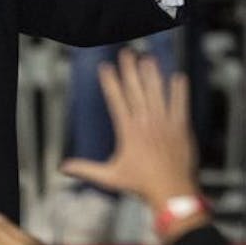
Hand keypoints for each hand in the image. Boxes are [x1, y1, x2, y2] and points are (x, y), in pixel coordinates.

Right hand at [60, 50, 197, 209]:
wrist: (170, 191)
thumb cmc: (140, 185)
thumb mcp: (110, 177)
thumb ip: (86, 169)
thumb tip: (64, 168)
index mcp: (128, 131)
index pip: (116, 100)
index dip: (110, 82)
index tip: (105, 67)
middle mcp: (145, 122)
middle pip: (136, 90)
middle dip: (130, 69)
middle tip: (127, 53)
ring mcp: (164, 123)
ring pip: (157, 92)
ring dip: (153, 74)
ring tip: (148, 59)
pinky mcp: (181, 128)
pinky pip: (180, 104)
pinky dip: (180, 91)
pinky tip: (178, 77)